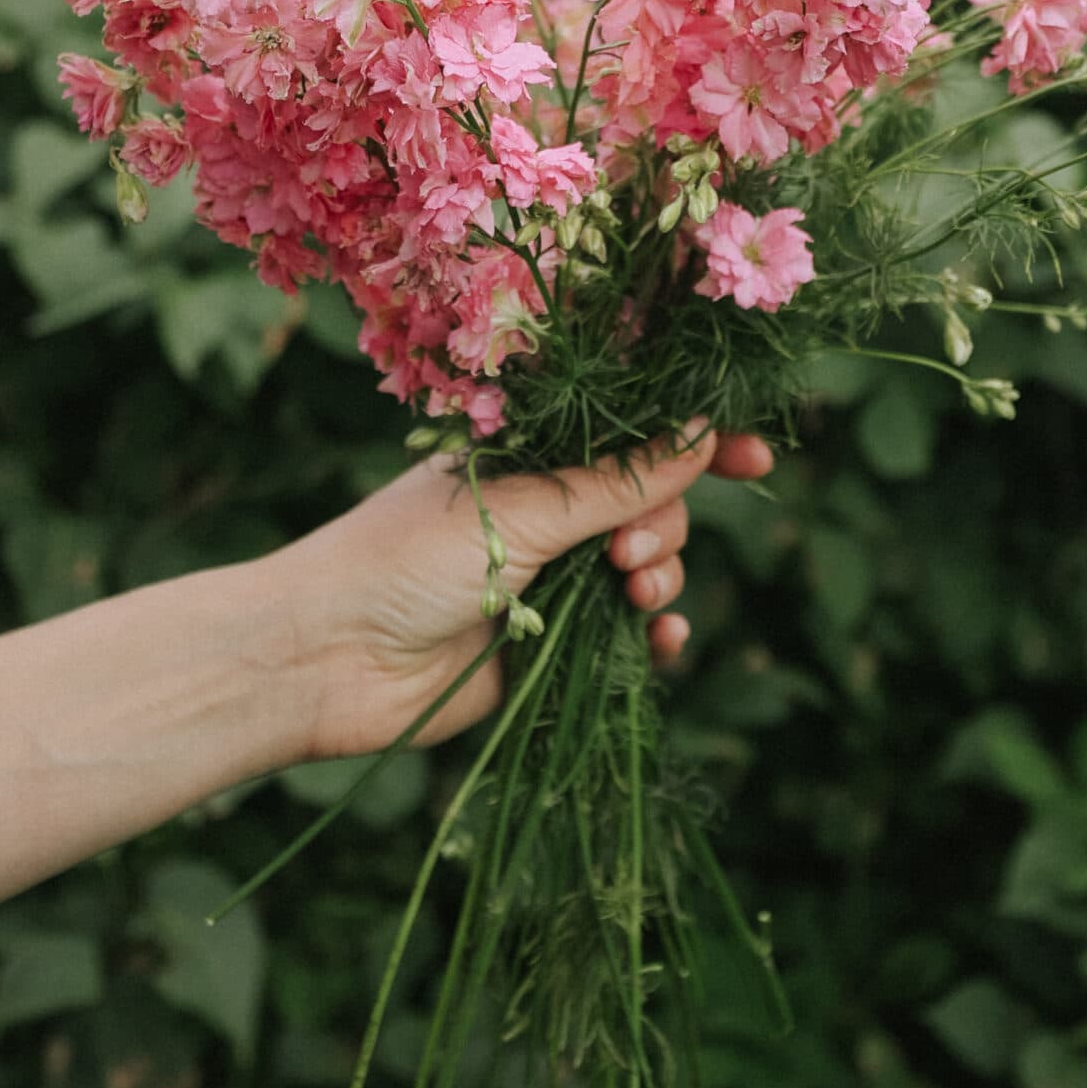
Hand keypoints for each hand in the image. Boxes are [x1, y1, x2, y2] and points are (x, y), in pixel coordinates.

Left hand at [273, 429, 775, 759]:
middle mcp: (544, 509)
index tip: (758, 456)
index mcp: (531, 453)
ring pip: (647, 568)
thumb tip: (704, 431)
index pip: (630, 434)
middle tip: (629, 555)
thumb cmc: (405, 558)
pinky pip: (626, 636)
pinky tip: (660, 643)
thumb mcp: (523, 509)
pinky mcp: (550, 646)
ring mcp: (549, 577)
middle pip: (653, 502)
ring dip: (662, 579)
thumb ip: (620, 480)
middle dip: (666, 523)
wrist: (328, 657)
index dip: (697, 443)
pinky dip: (654, 636)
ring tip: (634, 595)